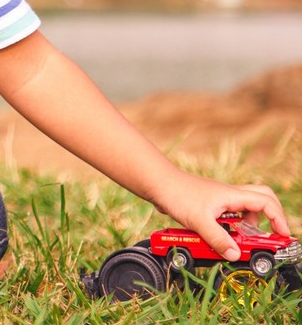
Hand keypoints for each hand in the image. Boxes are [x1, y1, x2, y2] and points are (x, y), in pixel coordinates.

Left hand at [151, 171, 289, 260]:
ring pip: (245, 208)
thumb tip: (234, 254)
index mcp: (232, 195)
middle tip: (265, 236)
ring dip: (246, 224)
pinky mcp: (210, 204)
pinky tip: (220, 235)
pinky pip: (229, 214)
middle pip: (262, 200)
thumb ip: (217, 239)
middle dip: (269, 218)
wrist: (157, 183)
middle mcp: (230, 195)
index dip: (279, 219)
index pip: (267, 203)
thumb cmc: (177, 194)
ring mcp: (220, 198)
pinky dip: (230, 226)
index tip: (281, 235)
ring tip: (238, 240)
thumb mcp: (199, 221)